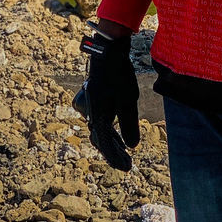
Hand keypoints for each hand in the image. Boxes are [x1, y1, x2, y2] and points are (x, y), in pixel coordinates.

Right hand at [72, 26, 139, 170]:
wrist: (107, 52)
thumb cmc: (119, 75)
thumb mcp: (128, 100)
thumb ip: (129, 124)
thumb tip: (132, 146)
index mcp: (98, 116)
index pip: (106, 145)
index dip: (116, 158)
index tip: (127, 168)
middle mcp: (90, 113)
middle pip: (101, 139)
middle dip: (114, 152)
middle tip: (127, 163)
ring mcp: (89, 105)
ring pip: (99, 129)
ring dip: (111, 141)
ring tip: (123, 150)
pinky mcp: (92, 98)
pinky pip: (98, 119)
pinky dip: (108, 128)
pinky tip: (115, 130)